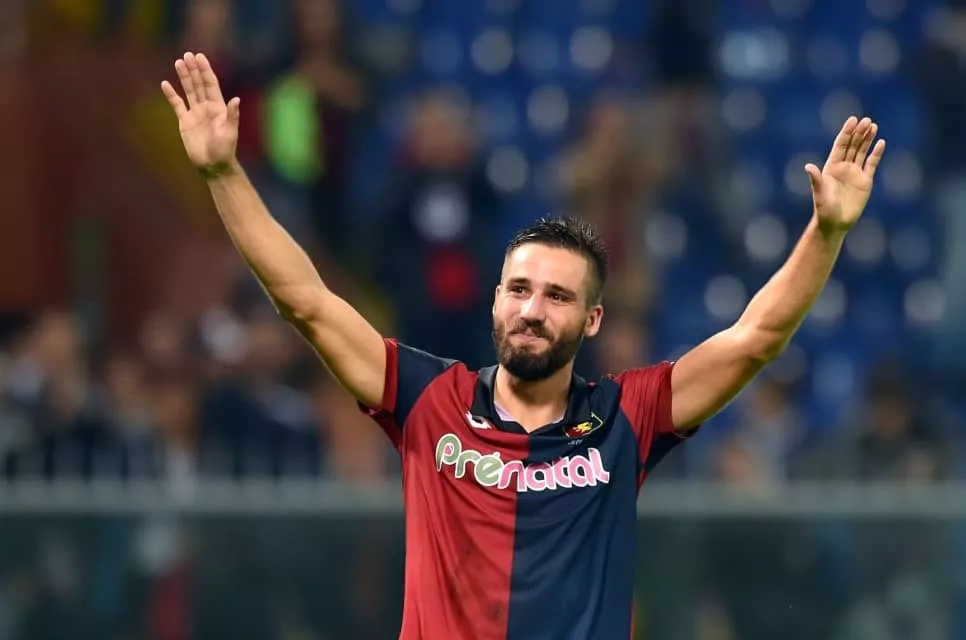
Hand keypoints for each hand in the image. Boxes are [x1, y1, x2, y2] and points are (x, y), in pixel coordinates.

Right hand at [161, 52, 239, 175]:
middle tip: (188, 55)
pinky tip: (165, 84)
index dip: (205, 71)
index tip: (200, 57)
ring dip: (184, 77)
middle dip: (194, 69)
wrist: (213, 165)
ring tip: (178, 62)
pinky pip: (177, 105)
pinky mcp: (185, 122)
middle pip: (199, 84)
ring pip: (188, 91)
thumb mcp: (230, 132)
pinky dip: (171, 95)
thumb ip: (232, 115)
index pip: (211, 84)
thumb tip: (236, 99)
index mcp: (218, 107)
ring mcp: (195, 113)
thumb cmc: (225, 150)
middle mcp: (206, 107)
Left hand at [804, 116, 885, 233]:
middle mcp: (843, 167)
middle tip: (867, 120)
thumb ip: (816, 179)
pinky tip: (881, 142)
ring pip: (862, 151)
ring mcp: (854, 173)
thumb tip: (808, 166)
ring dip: (867, 139)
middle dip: (859, 132)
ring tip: (873, 125)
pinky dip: (876, 153)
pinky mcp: (865, 181)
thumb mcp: (819, 193)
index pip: (840, 145)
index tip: (853, 119)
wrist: (835, 223)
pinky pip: (871, 164)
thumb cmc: (824, 209)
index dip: (846, 132)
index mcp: (831, 166)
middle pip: (852, 145)